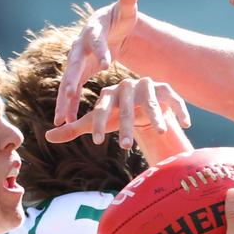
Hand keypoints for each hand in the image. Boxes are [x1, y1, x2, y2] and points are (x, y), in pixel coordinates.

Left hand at [45, 76, 190, 149]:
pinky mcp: (166, 90)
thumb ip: (74, 129)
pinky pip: (174, 99)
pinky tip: (186, 123)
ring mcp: (147, 87)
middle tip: (126, 147)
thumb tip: (47, 136)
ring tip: (161, 132)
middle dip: (127, 127)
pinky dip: (180, 110)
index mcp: (108, 94)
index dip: (99, 125)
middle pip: (126, 108)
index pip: (101, 109)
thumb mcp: (95, 122)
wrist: (140, 107)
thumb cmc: (115, 116)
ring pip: (151, 102)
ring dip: (156, 116)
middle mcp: (127, 87)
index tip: (100, 143)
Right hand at [54, 0, 140, 127]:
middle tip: (70, 97)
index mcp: (94, 30)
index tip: (106, 64)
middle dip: (71, 82)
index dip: (100, 50)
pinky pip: (71, 92)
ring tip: (62, 120)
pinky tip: (66, 124)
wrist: (111, 28)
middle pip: (74, 65)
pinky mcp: (79, 74)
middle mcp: (80, 46)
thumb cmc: (121, 18)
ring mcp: (77, 61)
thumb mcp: (127, 10)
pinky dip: (68, 107)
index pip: (96, 40)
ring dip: (64, 102)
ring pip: (68, 83)